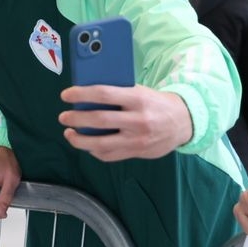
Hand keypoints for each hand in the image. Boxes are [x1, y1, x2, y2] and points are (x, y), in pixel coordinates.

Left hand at [57, 85, 191, 160]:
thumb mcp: (140, 91)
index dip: (81, 94)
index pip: (104, 94)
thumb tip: (86, 94)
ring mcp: (138, 139)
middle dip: (76, 119)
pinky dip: (95, 151)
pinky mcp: (137, 152)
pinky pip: (110, 155)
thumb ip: (118, 94)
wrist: (183, 122)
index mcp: (138, 99)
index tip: (66, 95)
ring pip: (102, 144)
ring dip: (80, 140)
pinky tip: (87, 145)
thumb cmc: (155, 102)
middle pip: (99, 120)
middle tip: (64, 117)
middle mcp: (138, 120)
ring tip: (69, 134)